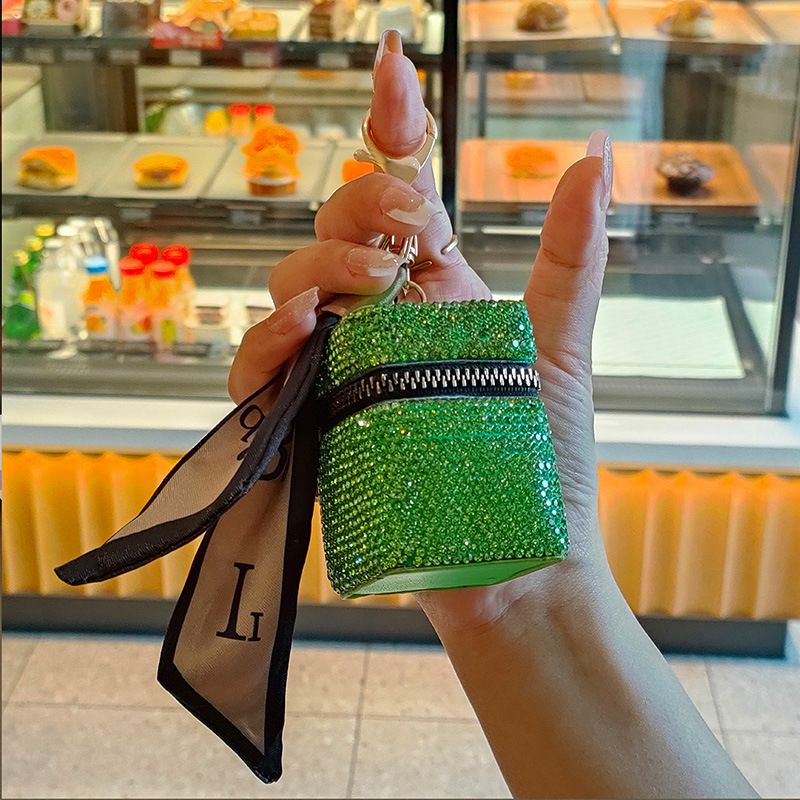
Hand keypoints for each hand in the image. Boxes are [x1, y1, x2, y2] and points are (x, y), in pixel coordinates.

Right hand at [228, 31, 614, 635]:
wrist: (517, 565)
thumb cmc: (542, 466)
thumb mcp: (562, 349)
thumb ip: (570, 258)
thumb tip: (590, 160)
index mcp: (435, 294)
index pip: (397, 198)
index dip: (391, 125)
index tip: (395, 70)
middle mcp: (381, 323)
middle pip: (337, 231)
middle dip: (361, 211)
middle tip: (411, 235)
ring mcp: (342, 371)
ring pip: (290, 291)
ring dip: (316, 270)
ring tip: (361, 289)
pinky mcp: (312, 425)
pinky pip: (259, 373)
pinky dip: (266, 346)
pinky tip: (296, 337)